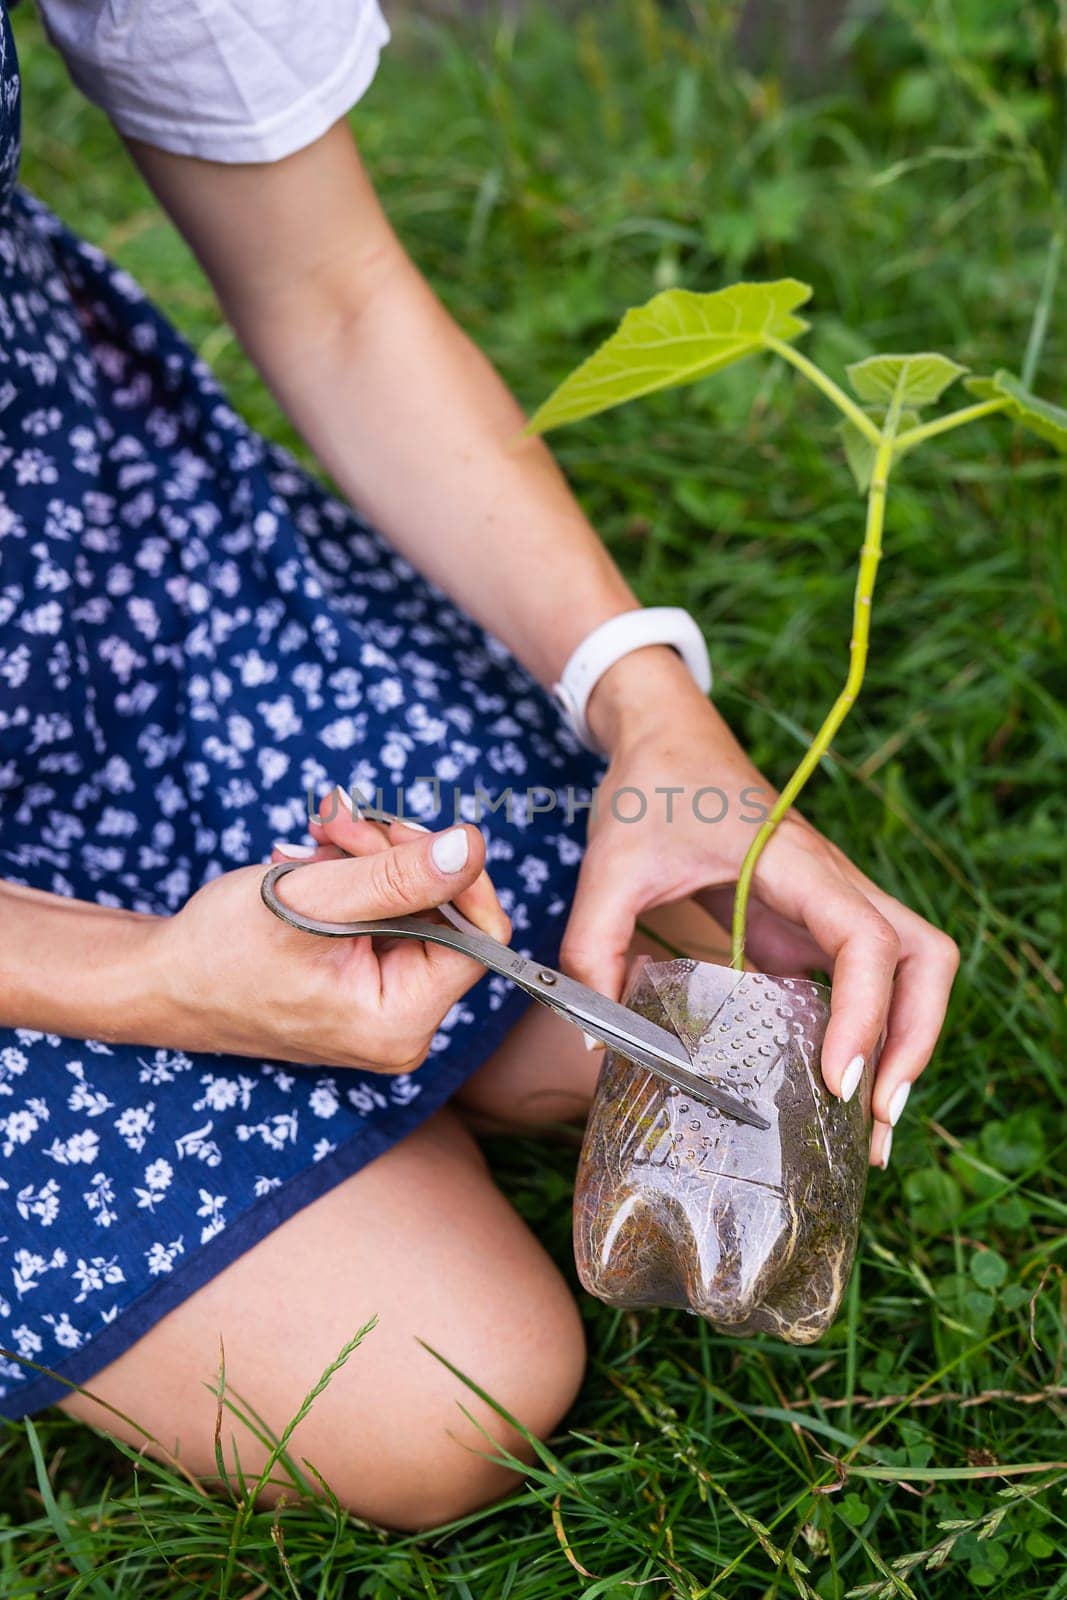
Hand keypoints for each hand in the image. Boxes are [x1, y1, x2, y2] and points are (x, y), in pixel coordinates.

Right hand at [156, 803, 504, 1073]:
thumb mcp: (312, 899)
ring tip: (317, 839)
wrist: (161, 981)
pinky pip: (388, 917)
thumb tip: (475, 847)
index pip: (480, 935)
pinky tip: (315, 865)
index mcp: (400, 1020)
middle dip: (395, 855)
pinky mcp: (366, 986)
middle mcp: (403, 1025)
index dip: (454, 873)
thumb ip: (398, 875)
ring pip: (415, 906)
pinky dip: (357, 879)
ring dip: (371, 859)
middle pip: (446, 914)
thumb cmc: (222, 949)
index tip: (398, 830)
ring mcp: (385, 1007)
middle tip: (337, 822)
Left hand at [564, 650, 959, 1165]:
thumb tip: (595, 1041)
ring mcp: (827, 904)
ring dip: (906, 1040)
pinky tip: (836, 1087)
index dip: (867, 1011)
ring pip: (913, 968)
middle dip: (914, 1039)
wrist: (665, 736)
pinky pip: (865, 978)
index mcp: (794, 862)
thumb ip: (592, 947)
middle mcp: (831, 883)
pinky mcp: (810, 922)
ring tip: (871, 1123)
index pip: (867, 938)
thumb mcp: (607, 865)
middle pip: (924, 958)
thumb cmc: (650, 787)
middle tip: (875, 1118)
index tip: (840, 1079)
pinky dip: (868, 1031)